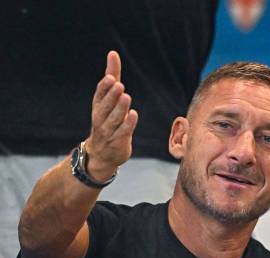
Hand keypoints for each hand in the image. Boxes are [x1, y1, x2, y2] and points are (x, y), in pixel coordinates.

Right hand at [85, 51, 138, 180]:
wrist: (102, 154)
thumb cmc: (106, 120)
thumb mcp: (108, 98)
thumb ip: (111, 77)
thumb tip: (113, 54)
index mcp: (97, 107)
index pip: (98, 96)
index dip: (104, 88)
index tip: (111, 78)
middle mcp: (100, 118)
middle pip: (105, 107)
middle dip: (112, 96)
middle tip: (119, 85)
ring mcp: (108, 132)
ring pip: (113, 119)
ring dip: (120, 108)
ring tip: (126, 97)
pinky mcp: (117, 142)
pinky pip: (122, 132)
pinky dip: (127, 124)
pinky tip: (133, 115)